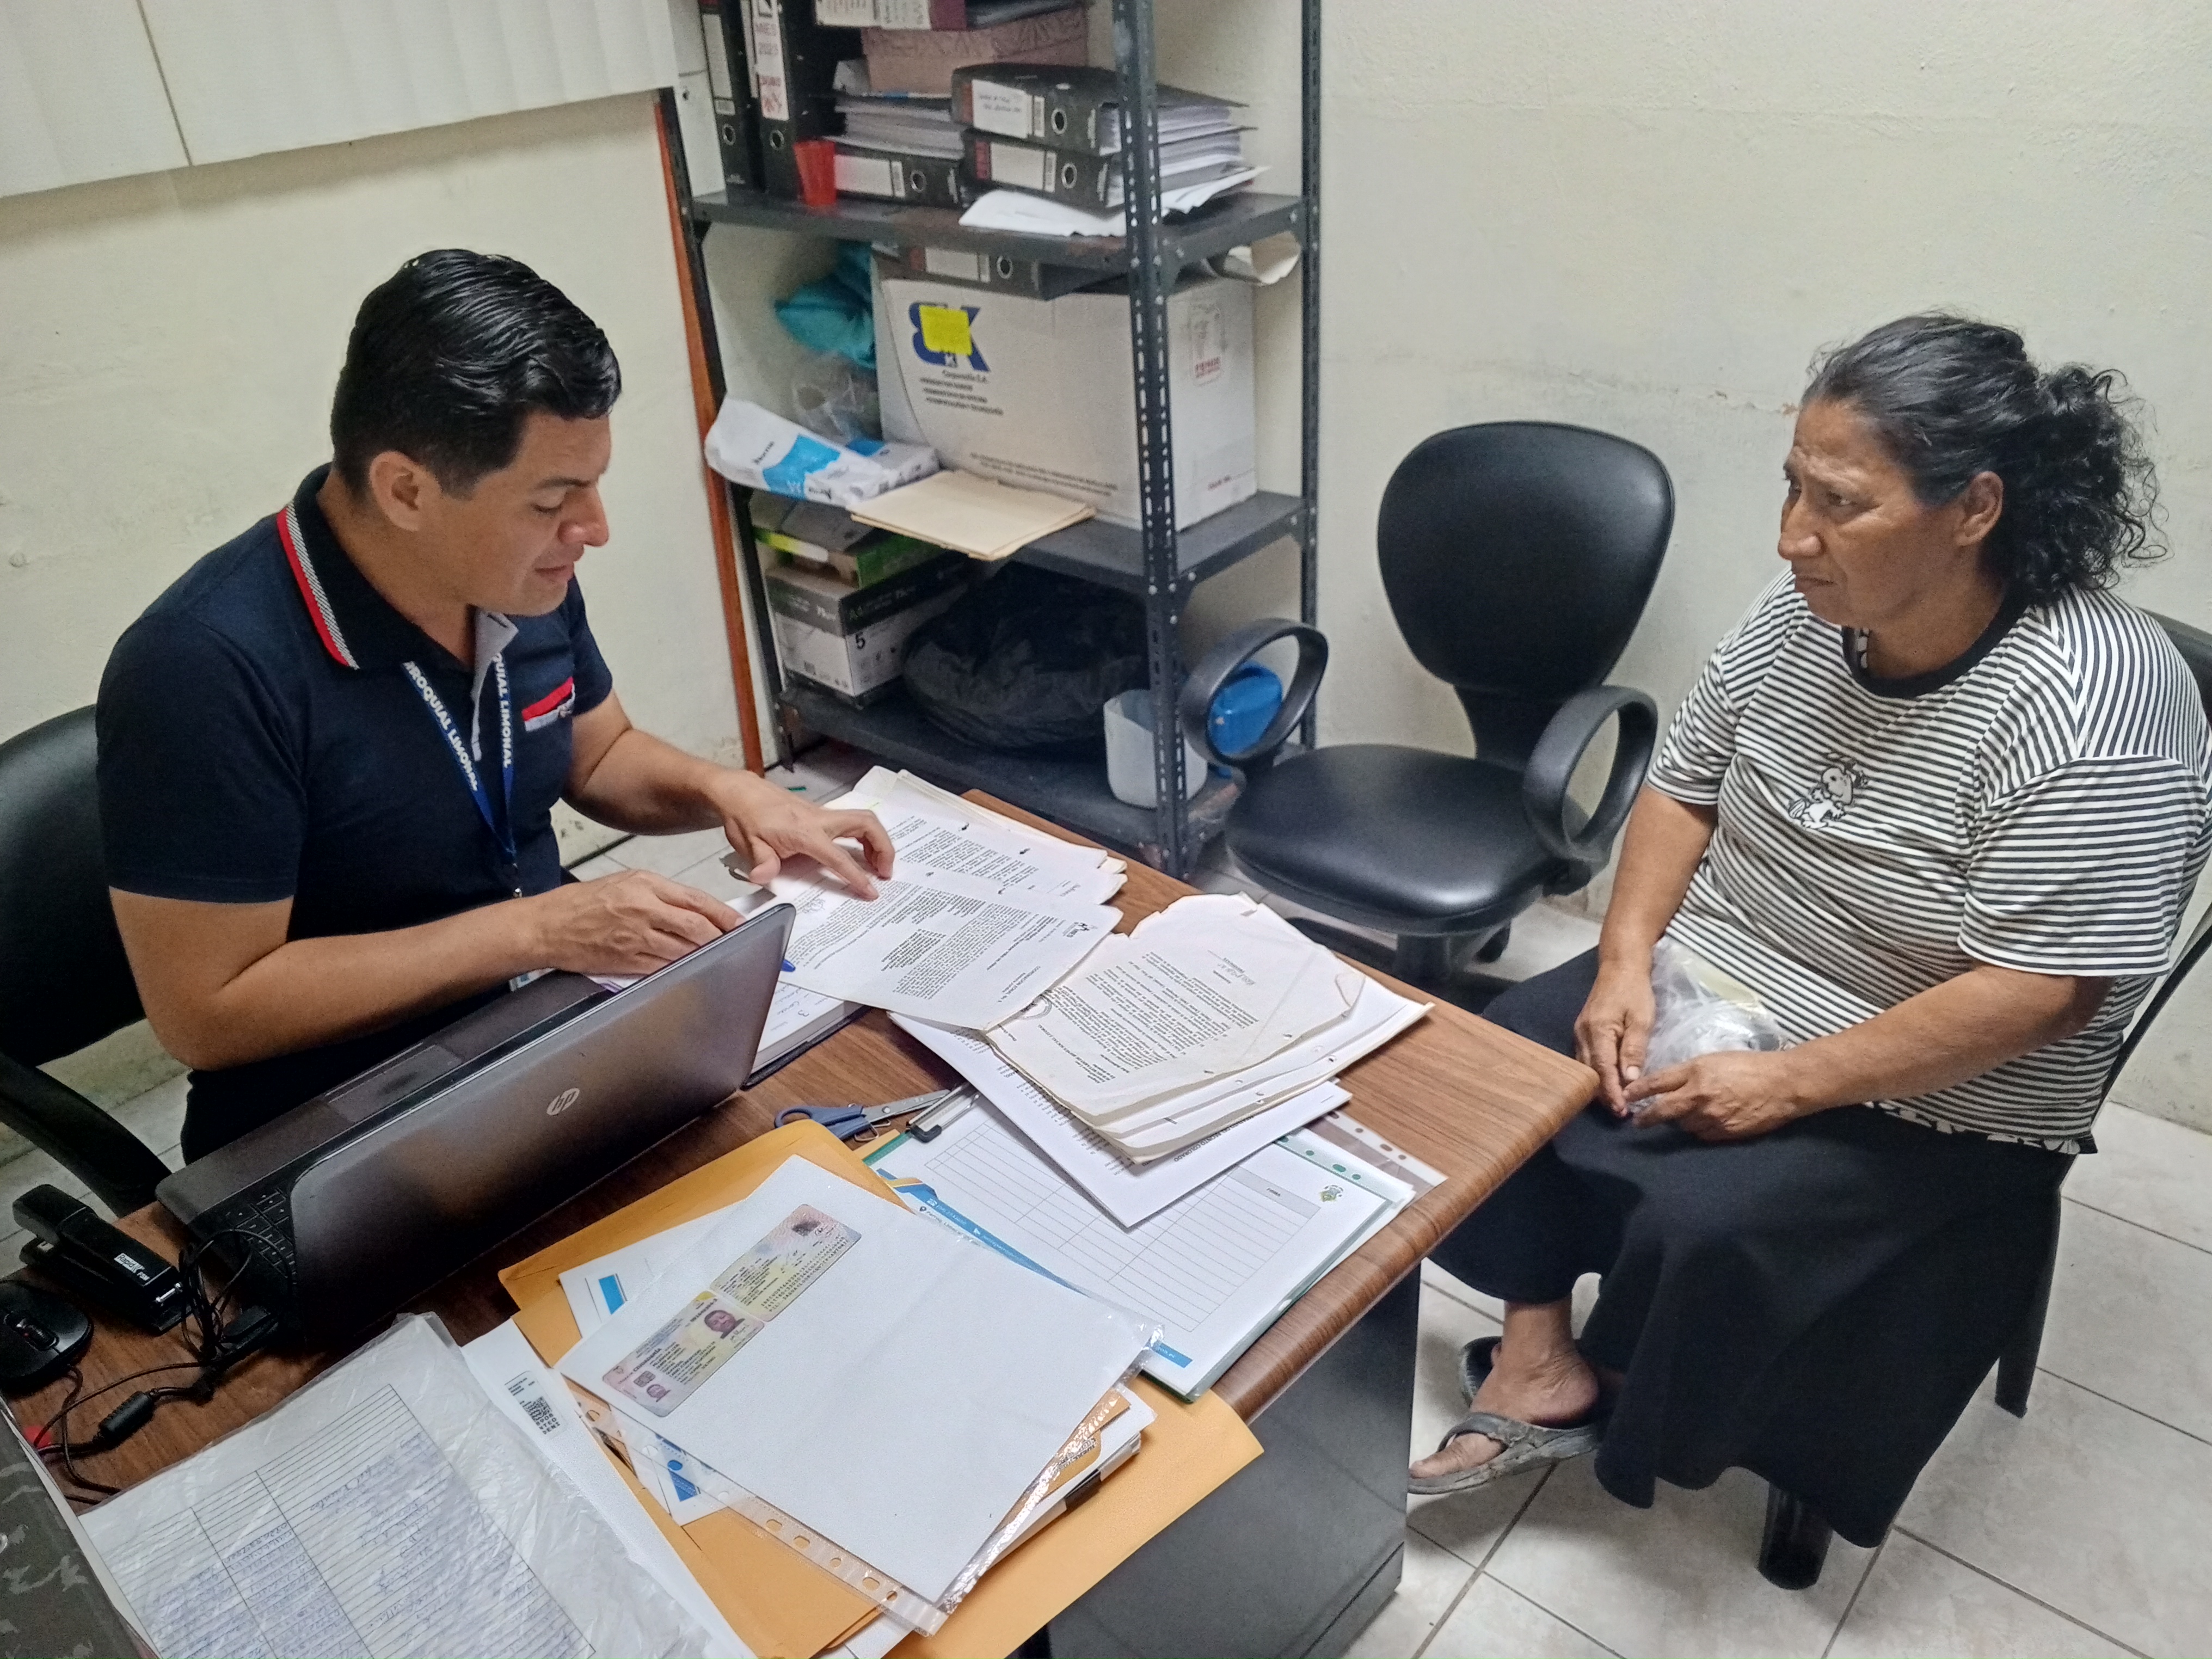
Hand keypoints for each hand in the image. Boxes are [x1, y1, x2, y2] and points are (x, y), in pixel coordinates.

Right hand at [524, 871, 742, 975]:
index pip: (695, 899)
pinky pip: (663, 966)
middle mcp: (643, 909)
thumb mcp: (622, 882)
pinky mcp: (627, 961)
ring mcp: (636, 937)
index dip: (722, 913)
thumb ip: (658, 893)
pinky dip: (680, 968)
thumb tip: (690, 908)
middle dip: (720, 936)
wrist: (547, 926)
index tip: (738, 922)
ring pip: (683, 948)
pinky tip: (691, 968)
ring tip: (718, 957)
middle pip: (695, 925)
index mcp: (644, 885)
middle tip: (735, 942)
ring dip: (704, 954)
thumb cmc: (581, 903)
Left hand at [716, 776, 894, 897]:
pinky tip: (859, 852)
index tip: (871, 892)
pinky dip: (864, 836)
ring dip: (877, 841)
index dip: (856, 876)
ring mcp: (822, 814)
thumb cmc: (745, 818)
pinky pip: (851, 822)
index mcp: (805, 831)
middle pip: (866, 823)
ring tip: (879, 865)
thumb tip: (763, 878)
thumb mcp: (747, 844)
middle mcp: (820, 819)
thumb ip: (761, 862)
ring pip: (863, 820)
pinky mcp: (820, 814)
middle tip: (886, 872)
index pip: (838, 856)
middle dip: (883, 847)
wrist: (739, 792)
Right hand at [1575, 956, 1656, 1113]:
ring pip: (1586, 1068)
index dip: (1612, 1092)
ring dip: (1600, 1086)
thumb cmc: (1635, 991)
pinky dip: (1597, 1074)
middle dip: (1604, 1094)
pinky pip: (1586, 1059)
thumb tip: (1631, 1080)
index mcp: (1598, 1030)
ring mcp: (1579, 1034)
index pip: (1602, 1069)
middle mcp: (1583, 1034)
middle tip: (1622, 1113)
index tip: (1622, 1111)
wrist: (1620, 967)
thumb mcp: (1642, 1019)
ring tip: (1617, 1103)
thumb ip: (1635, 1049)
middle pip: (1590, 1073)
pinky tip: (1609, 1083)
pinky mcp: (1582, 1033)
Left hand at [1622, 1050, 1810, 1140]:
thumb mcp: (1714, 1059)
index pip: (1657, 1083)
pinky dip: (1700, 1129)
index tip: (1625, 1095)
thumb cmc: (1750, 1066)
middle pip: (1663, 1111)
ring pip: (1683, 1124)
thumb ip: (1689, 1073)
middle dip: (1646, 1117)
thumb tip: (1667, 1086)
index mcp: (1696, 1072)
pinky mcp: (1724, 1133)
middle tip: (1636, 1121)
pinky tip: (1708, 1121)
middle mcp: (1699, 1097)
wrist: (1783, 1085)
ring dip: (1680, 1120)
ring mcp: (1712, 1118)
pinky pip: (1702, 1134)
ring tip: (1688, 1113)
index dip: (1638, 1091)